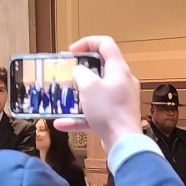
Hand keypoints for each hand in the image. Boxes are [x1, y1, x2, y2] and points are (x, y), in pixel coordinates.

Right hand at [53, 36, 140, 152]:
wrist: (123, 142)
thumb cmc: (108, 111)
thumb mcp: (88, 86)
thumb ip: (81, 73)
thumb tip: (79, 71)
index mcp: (119, 69)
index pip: (106, 44)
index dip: (87, 43)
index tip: (71, 52)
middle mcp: (122, 82)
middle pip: (100, 68)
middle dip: (80, 70)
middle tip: (65, 73)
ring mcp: (120, 100)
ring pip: (96, 92)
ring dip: (78, 95)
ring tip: (62, 97)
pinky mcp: (116, 116)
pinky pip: (96, 112)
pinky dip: (80, 116)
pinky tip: (61, 123)